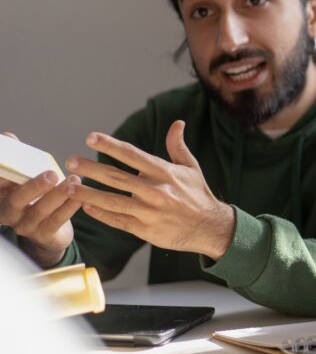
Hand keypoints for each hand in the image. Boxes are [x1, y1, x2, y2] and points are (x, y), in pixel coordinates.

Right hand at [0, 133, 80, 266]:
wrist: (48, 232)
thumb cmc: (36, 197)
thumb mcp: (24, 179)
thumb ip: (17, 159)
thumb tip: (7, 136)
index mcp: (1, 196)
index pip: (0, 182)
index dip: (4, 173)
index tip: (12, 160)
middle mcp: (8, 213)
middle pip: (16, 200)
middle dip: (34, 186)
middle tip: (52, 174)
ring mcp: (25, 226)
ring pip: (39, 211)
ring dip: (58, 195)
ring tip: (73, 181)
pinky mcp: (44, 236)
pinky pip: (57, 221)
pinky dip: (70, 207)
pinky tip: (81, 197)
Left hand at [65, 120, 234, 259]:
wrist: (210, 227)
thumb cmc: (198, 195)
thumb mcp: (191, 168)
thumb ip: (178, 146)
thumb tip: (177, 123)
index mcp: (165, 173)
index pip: (132, 155)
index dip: (110, 145)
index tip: (91, 137)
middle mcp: (156, 191)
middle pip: (116, 177)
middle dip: (91, 169)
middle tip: (70, 161)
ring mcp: (149, 212)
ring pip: (112, 201)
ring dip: (88, 194)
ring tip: (69, 187)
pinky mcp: (145, 230)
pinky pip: (118, 220)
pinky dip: (101, 214)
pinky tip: (86, 207)